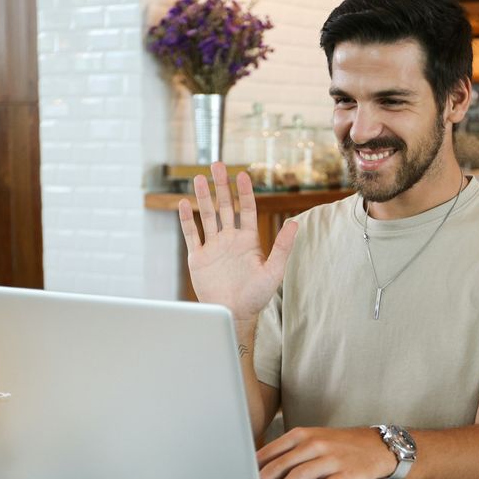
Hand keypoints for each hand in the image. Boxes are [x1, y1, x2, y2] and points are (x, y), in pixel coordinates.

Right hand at [177, 162, 297, 322]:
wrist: (234, 314)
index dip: (244, 192)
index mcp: (248, 240)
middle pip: (224, 207)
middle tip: (217, 164)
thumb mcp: (274, 271)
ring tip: (200, 178)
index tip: (242, 174)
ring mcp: (213, 247)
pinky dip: (186, 220)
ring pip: (206, 216)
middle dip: (221, 186)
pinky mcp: (198, 258)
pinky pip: (191, 235)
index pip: (245, 209)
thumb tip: (295, 223)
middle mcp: (230, 240)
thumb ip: (283, 247)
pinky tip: (183, 204)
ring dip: (203, 197)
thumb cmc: (256, 296)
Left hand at [258, 427, 397, 478]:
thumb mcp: (314, 440)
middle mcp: (316, 444)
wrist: (378, 446)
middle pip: (283, 464)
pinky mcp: (347, 474)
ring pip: (301, 475)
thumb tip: (260, 471)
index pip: (273, 451)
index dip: (255, 467)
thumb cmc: (340, 445)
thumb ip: (290, 453)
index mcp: (303, 435)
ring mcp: (332, 459)